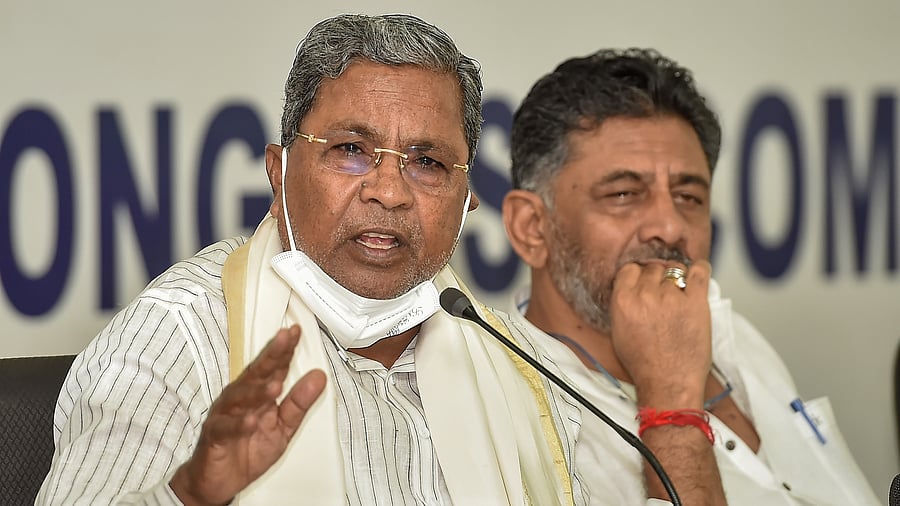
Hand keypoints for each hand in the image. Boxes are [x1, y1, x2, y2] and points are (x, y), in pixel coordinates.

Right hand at [170, 325, 326, 504]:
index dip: (285, 349)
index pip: (274, 367)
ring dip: (257, 392)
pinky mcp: (215, 436)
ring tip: (276, 384)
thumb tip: (319, 376)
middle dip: (272, 356)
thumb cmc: (248, 448)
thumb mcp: (283, 427)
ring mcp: (225, 415)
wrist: (219, 479)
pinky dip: (237, 425)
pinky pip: (226, 429)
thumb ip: (299, 402)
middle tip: (285, 338)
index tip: (296, 331)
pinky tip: (249, 421)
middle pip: (256, 374)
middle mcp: (240, 398)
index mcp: (257, 393)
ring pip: (240, 398)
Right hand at [609, 260, 711, 408]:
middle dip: (658, 277)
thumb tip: (632, 288)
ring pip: (675, 270)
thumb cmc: (644, 364)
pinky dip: (700, 268)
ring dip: (678, 278)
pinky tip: (698, 272)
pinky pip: (700, 271)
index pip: (631, 269)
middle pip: (653, 268)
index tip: (646, 281)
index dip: (639, 274)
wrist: (668, 383)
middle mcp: (646, 295)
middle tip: (664, 293)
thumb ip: (623, 305)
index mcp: (623, 301)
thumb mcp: (618, 332)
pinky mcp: (696, 302)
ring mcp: (672, 297)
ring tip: (681, 293)